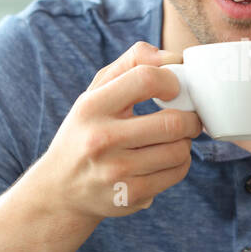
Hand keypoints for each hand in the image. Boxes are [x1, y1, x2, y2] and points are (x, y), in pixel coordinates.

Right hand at [40, 41, 202, 221]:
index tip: (174, 89)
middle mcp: (101, 139)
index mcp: (92, 106)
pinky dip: (181, 163)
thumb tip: (172, 56)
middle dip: (190, 118)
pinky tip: (167, 159)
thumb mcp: (95, 94)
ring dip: (186, 142)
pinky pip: (177, 173)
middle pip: (172, 122)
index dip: (171, 80)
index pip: (145, 79)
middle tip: (188, 118)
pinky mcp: (130, 195)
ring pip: (179, 150)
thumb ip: (130, 64)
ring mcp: (116, 171)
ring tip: (174, 139)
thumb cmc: (86, 132)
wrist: (60, 189)